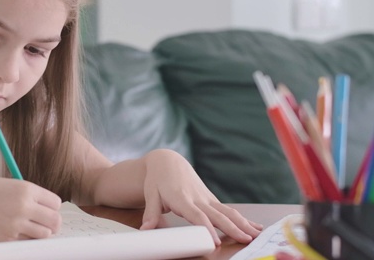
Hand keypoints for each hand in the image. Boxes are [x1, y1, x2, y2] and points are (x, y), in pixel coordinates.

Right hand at [0, 177, 61, 241]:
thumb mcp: (11, 185)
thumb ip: (30, 196)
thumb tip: (47, 209)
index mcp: (27, 189)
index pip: (55, 203)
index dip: (52, 207)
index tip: (48, 209)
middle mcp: (24, 206)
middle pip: (54, 220)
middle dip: (53, 222)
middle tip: (47, 223)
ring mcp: (16, 223)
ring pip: (44, 234)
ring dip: (41, 232)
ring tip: (31, 227)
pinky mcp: (7, 237)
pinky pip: (27, 241)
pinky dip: (26, 238)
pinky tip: (17, 230)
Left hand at [138, 149, 262, 245]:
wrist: (167, 161)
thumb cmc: (157, 179)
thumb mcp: (150, 194)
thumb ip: (150, 213)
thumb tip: (145, 229)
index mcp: (182, 198)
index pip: (196, 216)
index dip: (206, 228)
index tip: (215, 242)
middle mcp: (197, 198)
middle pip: (218, 215)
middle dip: (233, 228)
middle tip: (247, 240)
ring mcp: (206, 198)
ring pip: (228, 212)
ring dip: (243, 223)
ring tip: (258, 235)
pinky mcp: (211, 199)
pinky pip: (229, 210)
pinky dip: (243, 219)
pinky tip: (255, 227)